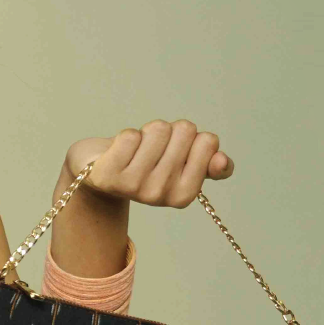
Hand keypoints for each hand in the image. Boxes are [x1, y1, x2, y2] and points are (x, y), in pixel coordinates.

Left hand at [67, 119, 234, 207]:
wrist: (101, 174)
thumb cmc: (146, 164)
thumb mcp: (181, 165)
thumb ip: (209, 164)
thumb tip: (223, 161)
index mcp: (185, 194)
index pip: (208, 141)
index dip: (193, 136)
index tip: (177, 150)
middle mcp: (161, 195)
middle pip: (184, 130)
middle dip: (170, 131)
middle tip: (154, 148)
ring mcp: (135, 187)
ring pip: (158, 129)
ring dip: (147, 131)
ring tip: (137, 148)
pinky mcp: (109, 175)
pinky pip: (130, 135)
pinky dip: (126, 135)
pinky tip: (118, 151)